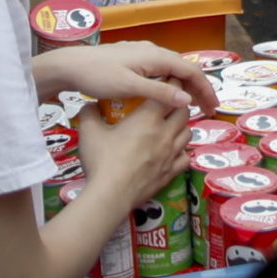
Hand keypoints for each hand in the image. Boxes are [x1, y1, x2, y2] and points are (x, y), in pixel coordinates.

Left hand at [33, 40, 219, 115]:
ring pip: (173, 69)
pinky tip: (168, 95)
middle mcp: (154, 51)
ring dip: (186, 86)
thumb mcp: (129, 87)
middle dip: (199, 88)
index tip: (213, 108)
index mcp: (156, 56)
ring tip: (192, 105)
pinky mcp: (134, 59)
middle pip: (185, 68)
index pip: (190, 71)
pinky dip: (172, 83)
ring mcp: (143, 53)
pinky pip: (162, 70)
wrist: (71, 65)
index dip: (205, 89)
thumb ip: (159, 92)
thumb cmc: (99, 76)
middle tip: (207, 110)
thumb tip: (187, 100)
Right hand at [69, 97, 188, 213]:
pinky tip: (173, 152)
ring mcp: (170, 154)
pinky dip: (182, 152)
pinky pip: (185, 157)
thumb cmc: (102, 160)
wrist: (110, 195)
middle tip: (170, 103)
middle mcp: (165, 133)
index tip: (170, 82)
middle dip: (179, 104)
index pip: (170, 93)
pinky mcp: (171, 173)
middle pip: (184, 111)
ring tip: (171, 126)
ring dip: (182, 127)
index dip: (173, 85)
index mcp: (148, 118)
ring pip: (188, 133)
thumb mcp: (89, 132)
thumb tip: (90, 104)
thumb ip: (90, 113)